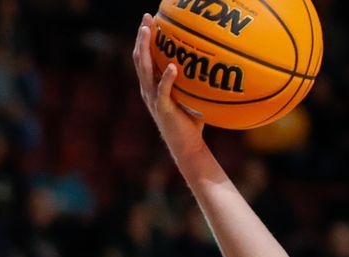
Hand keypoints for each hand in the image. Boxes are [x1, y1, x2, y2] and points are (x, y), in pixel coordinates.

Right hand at [132, 13, 206, 160]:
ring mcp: (153, 99)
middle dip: (142, 37)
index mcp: (151, 85)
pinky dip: (167, 78)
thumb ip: (191, 81)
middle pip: (140, 57)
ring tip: (150, 32)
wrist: (187, 146)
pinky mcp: (163, 109)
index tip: (149, 20)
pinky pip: (163, 91)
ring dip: (146, 49)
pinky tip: (172, 66)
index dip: (144, 39)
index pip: (144, 57)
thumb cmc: (190, 122)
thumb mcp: (189, 96)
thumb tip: (208, 63)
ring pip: (145, 69)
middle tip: (146, 18)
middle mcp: (147, 89)